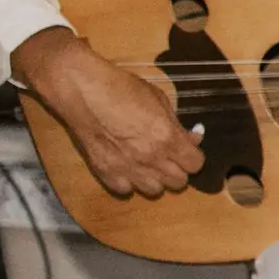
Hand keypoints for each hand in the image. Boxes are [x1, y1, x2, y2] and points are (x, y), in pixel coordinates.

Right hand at [12, 25, 204, 199]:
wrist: (82, 90)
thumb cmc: (121, 88)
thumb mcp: (158, 99)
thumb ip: (177, 124)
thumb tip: (193, 138)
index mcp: (167, 138)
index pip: (195, 164)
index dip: (193, 157)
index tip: (187, 150)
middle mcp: (150, 158)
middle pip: (178, 182)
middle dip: (178, 169)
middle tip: (168, 156)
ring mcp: (126, 168)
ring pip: (154, 191)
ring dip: (155, 179)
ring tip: (147, 163)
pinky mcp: (105, 173)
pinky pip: (126, 190)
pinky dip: (129, 182)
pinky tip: (126, 167)